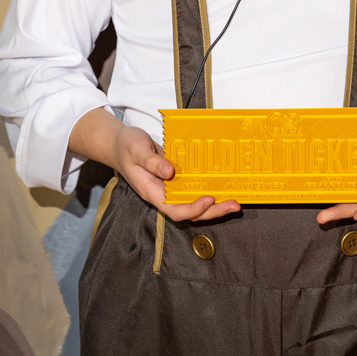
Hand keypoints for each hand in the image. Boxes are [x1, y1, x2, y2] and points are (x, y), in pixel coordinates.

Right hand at [112, 124, 240, 221]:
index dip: (192, 209)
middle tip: (234, 205)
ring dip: (215, 205)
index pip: (173, 209)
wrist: (121, 144)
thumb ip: (151, 161)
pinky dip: (209, 190)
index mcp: (152, 191)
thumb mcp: (136, 149)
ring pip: (194, 203)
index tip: (208, 199)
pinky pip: (194, 189)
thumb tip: (170, 172)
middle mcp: (163, 194)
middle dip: (212, 212)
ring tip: (235, 201)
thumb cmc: (127, 147)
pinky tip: (224, 186)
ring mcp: (171, 188)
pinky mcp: (177, 179)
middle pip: (190, 212)